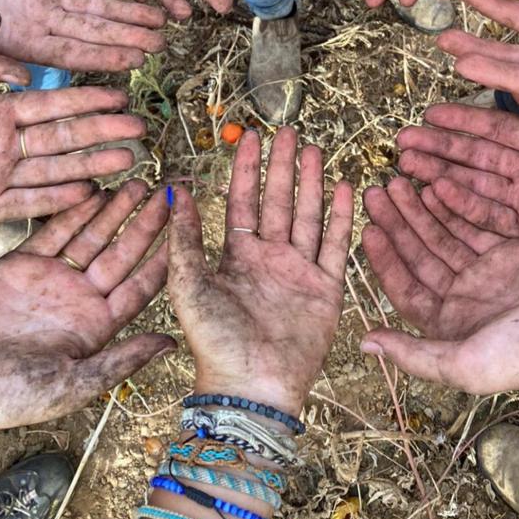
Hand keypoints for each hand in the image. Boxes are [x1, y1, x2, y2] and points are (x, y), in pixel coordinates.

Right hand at [0, 0, 166, 81]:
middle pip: (95, 31)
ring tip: (161, 18)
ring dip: (129, 11)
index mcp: (26, 44)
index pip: (76, 55)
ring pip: (96, 4)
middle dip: (129, 36)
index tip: (137, 62)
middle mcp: (42, 20)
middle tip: (163, 43)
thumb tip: (22, 80)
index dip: (107, 58)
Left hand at [0, 86, 145, 230]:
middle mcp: (0, 145)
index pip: (49, 104)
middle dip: (101, 133)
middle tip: (139, 127)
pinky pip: (26, 205)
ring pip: (53, 171)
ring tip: (128, 160)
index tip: (118, 93)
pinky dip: (57, 202)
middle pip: (61, 138)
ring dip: (91, 166)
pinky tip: (89, 194)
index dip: (84, 100)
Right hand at [0, 182, 173, 456]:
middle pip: (123, 254)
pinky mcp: (22, 266)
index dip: (165, 258)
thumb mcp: (74, 383)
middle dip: (147, 224)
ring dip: (115, 211)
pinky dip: (74, 211)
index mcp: (98, 327)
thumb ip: (122, 359)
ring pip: (93, 237)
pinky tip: (95, 192)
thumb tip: (171, 344)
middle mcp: (81, 300)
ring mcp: (53, 280)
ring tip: (139, 183)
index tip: (188, 232)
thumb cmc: (10, 396)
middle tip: (170, 194)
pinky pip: (54, 232)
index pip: (141, 286)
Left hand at [168, 127, 353, 413]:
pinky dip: (340, 217)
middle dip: (283, 167)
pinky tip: (344, 188)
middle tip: (289, 131)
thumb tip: (174, 190)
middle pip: (278, 201)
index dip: (247, 170)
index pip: (243, 201)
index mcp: (236, 257)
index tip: (252, 136)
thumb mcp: (189, 285)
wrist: (252, 387)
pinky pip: (335, 245)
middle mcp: (269, 259)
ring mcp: (299, 272)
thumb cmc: (215, 341)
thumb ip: (185, 238)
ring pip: (307, 216)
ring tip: (315, 150)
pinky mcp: (325, 289)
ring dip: (312, 183)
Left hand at [361, 175, 518, 395]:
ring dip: (421, 208)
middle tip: (376, 189)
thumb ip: (414, 354)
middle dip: (398, 222)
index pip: (406, 286)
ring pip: (445, 234)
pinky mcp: (516, 250)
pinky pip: (476, 222)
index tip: (367, 227)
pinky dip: (456, 203)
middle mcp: (467, 299)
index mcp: (451, 327)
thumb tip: (363, 344)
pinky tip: (437, 182)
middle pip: (421, 254)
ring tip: (398, 179)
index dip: (385, 258)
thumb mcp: (469, 362)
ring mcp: (491, 273)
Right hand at [397, 92, 518, 292]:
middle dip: (440, 150)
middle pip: (479, 159)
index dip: (463, 121)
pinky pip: (491, 219)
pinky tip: (435, 195)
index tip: (429, 114)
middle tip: (403, 142)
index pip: (498, 129)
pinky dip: (462, 207)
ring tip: (406, 167)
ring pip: (477, 188)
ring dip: (441, 177)